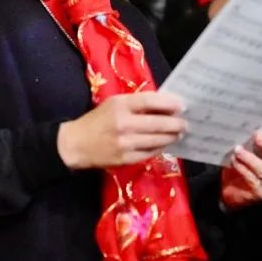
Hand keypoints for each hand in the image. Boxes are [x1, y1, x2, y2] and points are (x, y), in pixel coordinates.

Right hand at [56, 92, 185, 168]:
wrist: (75, 144)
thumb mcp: (114, 104)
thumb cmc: (97, 121)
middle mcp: (123, 123)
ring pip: (156, 140)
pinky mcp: (125, 159)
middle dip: (175, 123)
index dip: (169, 103)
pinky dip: (160, 148)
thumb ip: (136, 104)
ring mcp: (125, 143)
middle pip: (157, 123)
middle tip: (185, 123)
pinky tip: (165, 144)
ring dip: (171, 137)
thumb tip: (165, 105)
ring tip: (178, 134)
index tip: (182, 105)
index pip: (150, 101)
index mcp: (120, 105)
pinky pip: (149, 153)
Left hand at [220, 129, 261, 209]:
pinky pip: (253, 179)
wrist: (232, 188)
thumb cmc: (243, 161)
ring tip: (237, 150)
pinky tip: (234, 160)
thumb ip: (256, 137)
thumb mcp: (251, 146)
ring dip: (250, 158)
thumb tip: (251, 121)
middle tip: (256, 136)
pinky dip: (242, 168)